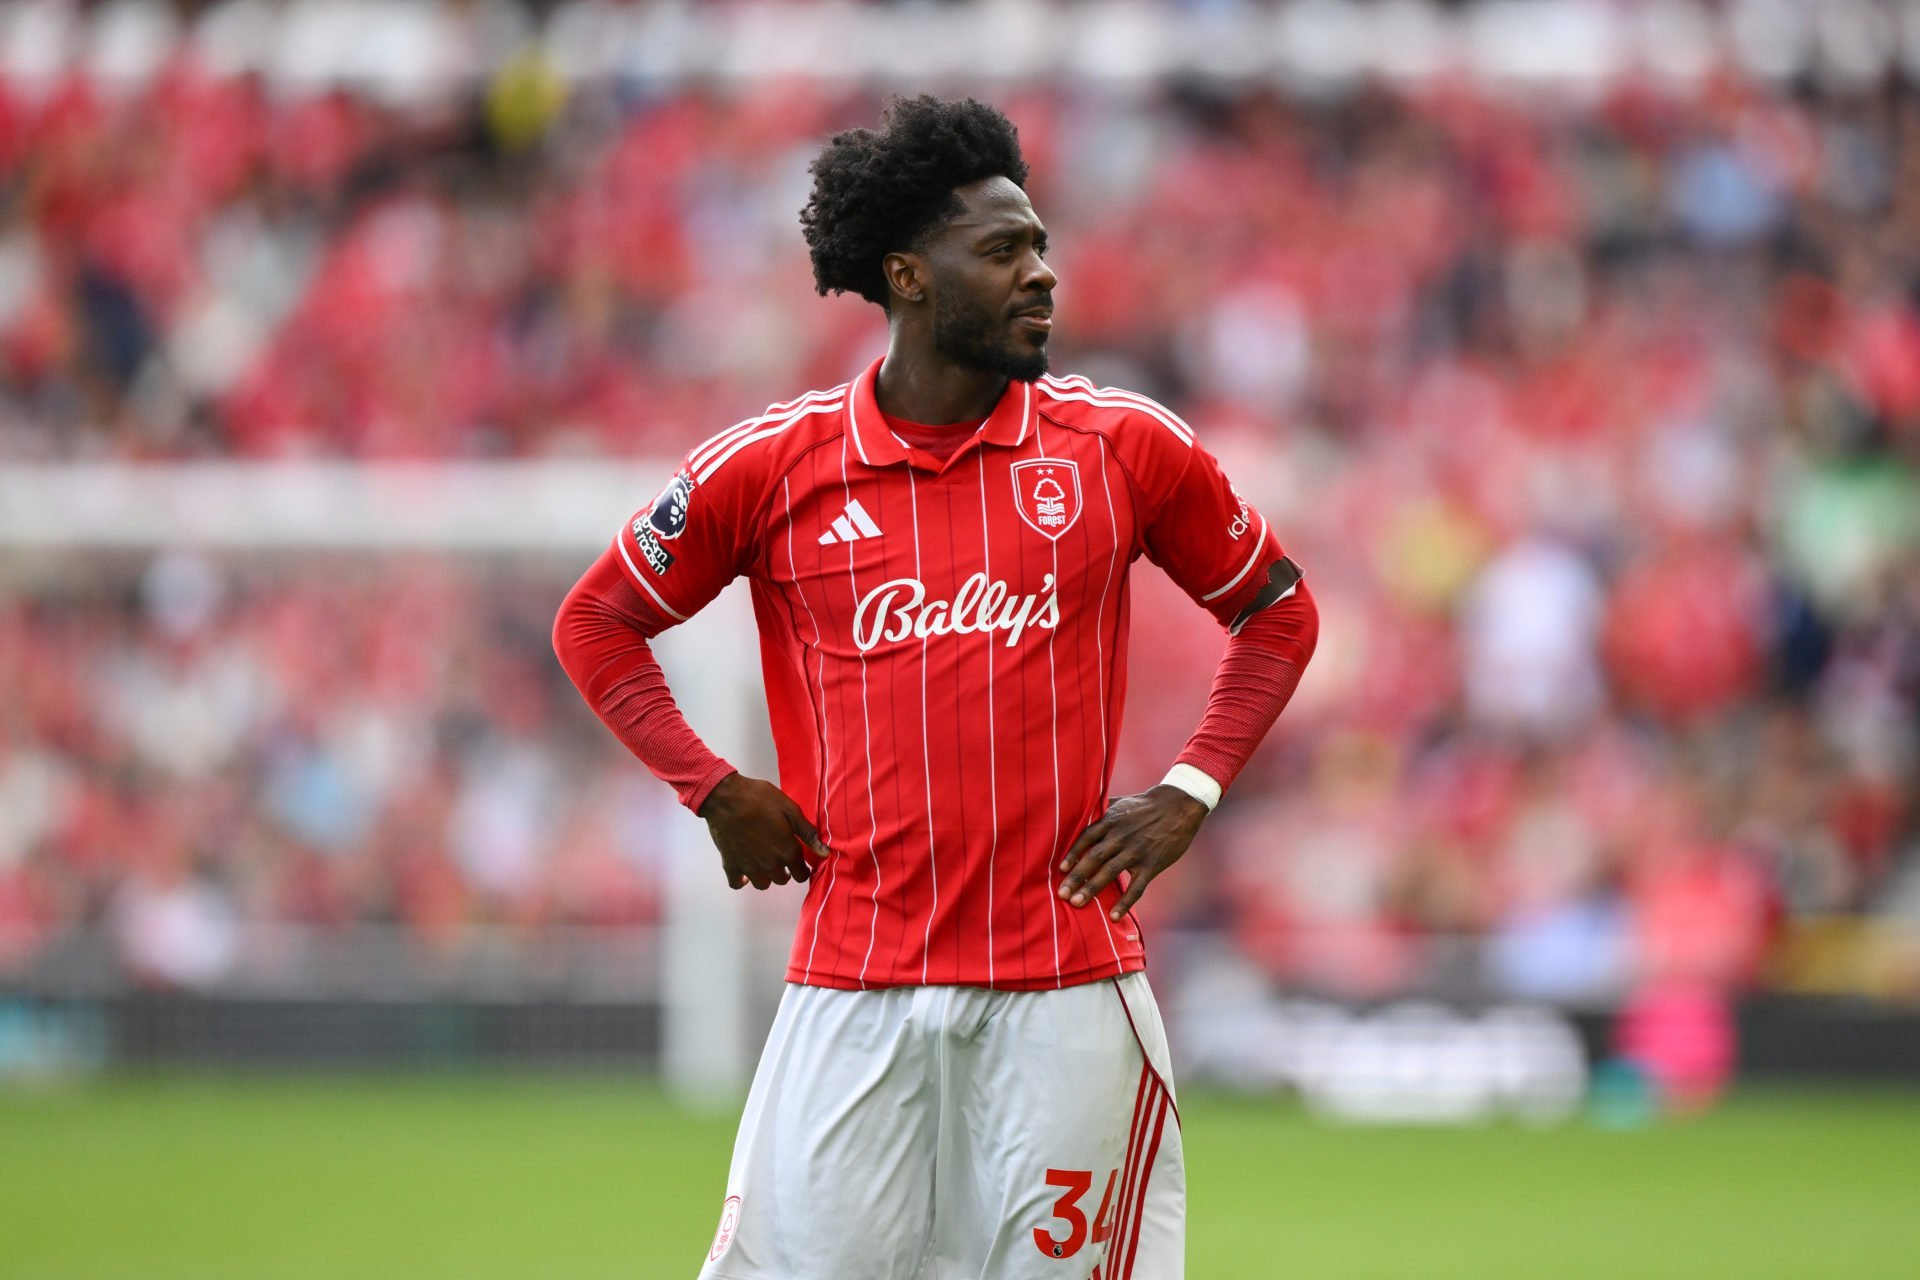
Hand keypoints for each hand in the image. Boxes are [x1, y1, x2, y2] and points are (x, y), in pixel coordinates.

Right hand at [697, 773, 830, 889]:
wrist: (725, 797)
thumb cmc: (759, 799)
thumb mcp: (789, 809)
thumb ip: (808, 833)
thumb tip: (826, 852)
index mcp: (787, 851)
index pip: (802, 874)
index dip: (802, 868)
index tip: (798, 859)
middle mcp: (770, 865)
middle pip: (783, 879)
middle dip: (785, 870)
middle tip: (779, 853)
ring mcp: (749, 868)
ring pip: (763, 884)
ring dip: (766, 875)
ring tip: (763, 859)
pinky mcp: (730, 866)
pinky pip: (737, 884)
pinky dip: (742, 879)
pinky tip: (745, 868)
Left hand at [1058, 785, 1207, 919]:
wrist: (1178, 807)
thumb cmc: (1144, 806)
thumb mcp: (1120, 802)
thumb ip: (1100, 809)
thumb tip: (1078, 810)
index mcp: (1111, 821)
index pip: (1087, 838)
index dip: (1073, 854)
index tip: (1061, 869)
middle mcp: (1121, 836)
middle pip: (1094, 858)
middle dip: (1077, 876)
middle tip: (1062, 894)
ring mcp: (1137, 851)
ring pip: (1110, 872)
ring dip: (1092, 888)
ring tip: (1077, 902)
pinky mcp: (1152, 865)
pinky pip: (1136, 887)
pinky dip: (1125, 902)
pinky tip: (1114, 916)